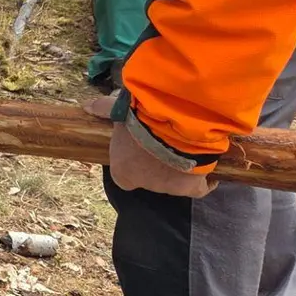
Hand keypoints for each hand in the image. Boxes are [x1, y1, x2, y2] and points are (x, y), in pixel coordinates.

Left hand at [83, 97, 217, 197]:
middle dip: (156, 162)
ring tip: (185, 150)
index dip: (130, 164)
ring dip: (178, 168)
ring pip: (174, 182)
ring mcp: (168, 188)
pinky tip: (207, 174)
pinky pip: (199, 188)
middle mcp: (145, 184)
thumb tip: (87, 106)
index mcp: (123, 171)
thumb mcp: (121, 111)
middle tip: (164, 143)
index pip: (123, 177)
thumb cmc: (142, 119)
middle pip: (150, 177)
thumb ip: (106, 110)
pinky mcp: (192, 188)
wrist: (177, 128)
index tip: (137, 152)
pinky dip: (203, 182)